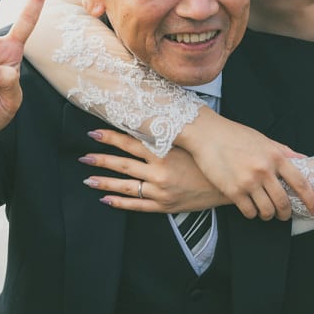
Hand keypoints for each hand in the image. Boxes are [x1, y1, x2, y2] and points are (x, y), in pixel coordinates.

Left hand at [78, 129, 222, 213]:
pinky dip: (119, 202)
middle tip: (83, 156)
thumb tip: (159, 107)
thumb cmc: (211, 159)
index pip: (131, 142)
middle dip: (100, 160)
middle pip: (123, 164)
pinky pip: (136, 205)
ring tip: (88, 178)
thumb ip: (174, 128)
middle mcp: (159, 172)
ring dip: (104, 182)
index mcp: (165, 153)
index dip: (111, 137)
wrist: (230, 186)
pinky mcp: (164, 206)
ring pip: (125, 186)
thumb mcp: (193, 140)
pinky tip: (106, 198)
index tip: (94, 133)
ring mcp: (160, 191)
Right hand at [177, 110, 313, 220]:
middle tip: (283, 215)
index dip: (311, 200)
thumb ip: (284, 152)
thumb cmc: (235, 135)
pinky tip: (250, 208)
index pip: (301, 183)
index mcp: (275, 156)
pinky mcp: (232, 191)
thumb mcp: (264, 139)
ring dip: (268, 215)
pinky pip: (249, 212)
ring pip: (267, 211)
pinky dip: (252, 214)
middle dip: (285, 213)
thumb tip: (304, 161)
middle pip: (283, 202)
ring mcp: (248, 182)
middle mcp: (264, 170)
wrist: (206, 134)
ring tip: (265, 212)